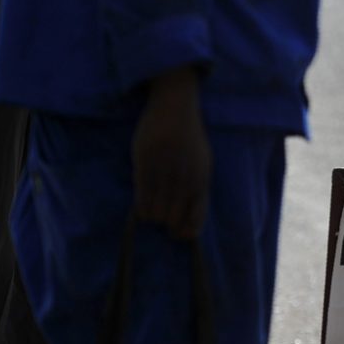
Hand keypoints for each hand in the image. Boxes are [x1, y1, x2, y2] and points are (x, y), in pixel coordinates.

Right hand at [132, 67, 211, 239]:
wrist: (175, 108)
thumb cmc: (190, 140)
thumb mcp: (202, 165)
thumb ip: (197, 191)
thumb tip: (190, 226)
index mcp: (201, 179)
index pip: (196, 217)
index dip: (187, 232)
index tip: (178, 235)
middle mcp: (184, 177)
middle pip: (173, 218)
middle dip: (167, 223)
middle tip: (161, 218)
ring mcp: (164, 170)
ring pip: (156, 211)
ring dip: (152, 217)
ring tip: (151, 211)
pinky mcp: (145, 162)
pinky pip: (141, 197)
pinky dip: (141, 208)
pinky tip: (141, 207)